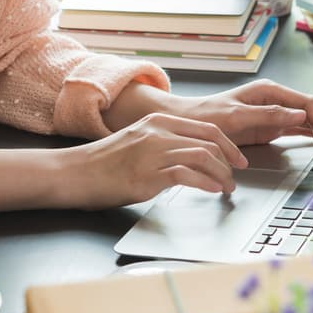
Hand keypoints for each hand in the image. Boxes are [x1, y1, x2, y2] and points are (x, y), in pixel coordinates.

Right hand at [67, 113, 247, 208]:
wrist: (74, 173)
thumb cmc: (103, 163)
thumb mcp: (137, 142)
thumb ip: (163, 144)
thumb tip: (190, 159)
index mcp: (158, 121)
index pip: (206, 128)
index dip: (229, 145)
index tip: (238, 159)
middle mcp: (158, 132)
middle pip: (210, 141)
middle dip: (230, 161)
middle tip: (236, 176)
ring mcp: (152, 152)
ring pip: (202, 156)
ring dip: (221, 175)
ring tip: (226, 188)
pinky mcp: (147, 174)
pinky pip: (186, 174)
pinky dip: (205, 183)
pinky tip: (212, 190)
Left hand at [169, 79, 312, 155]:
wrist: (192, 124)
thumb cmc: (209, 116)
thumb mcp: (236, 116)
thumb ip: (268, 115)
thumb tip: (299, 114)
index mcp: (270, 91)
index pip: (307, 103)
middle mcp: (277, 98)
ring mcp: (277, 111)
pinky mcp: (274, 124)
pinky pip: (302, 127)